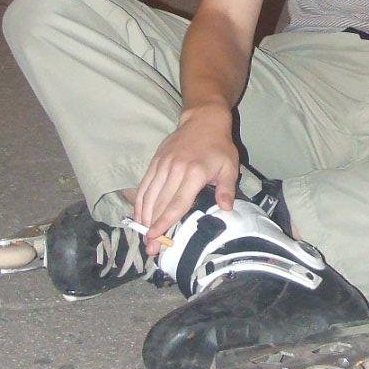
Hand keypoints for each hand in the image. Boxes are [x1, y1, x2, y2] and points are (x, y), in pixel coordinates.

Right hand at [133, 102, 238, 253]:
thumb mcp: (230, 166)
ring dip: (143, 218)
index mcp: (194, 173)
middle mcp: (175, 169)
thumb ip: (226, 188)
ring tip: (143, 237)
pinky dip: (139, 202)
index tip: (156, 237)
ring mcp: (162, 165)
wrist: (203, 120)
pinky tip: (138, 216)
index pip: (177, 202)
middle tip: (150, 248)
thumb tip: (225, 209)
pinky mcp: (155, 161)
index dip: (165, 222)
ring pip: (148, 195)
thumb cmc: (219, 146)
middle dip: (152, 227)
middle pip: (160, 203)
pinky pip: (144, 185)